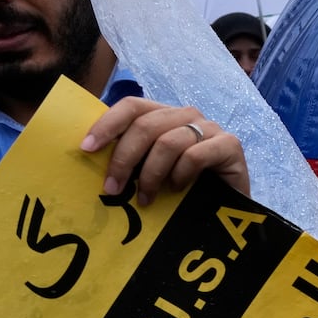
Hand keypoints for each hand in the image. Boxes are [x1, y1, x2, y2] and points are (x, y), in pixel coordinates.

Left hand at [80, 99, 247, 205]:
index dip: (107, 124)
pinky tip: (177, 190)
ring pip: (168, 142)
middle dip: (124, 158)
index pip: (132, 106)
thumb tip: (89, 157)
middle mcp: (186, 115)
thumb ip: (131, 159)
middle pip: (145, 125)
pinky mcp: (230, 145)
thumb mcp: (151, 171)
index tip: (87, 149)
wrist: (231, 212)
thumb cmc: (186, 191)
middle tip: (113, 188)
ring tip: (146, 199)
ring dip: (151, 174)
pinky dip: (180, 175)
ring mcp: (210, 128)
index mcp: (164, 116)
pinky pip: (195, 155)